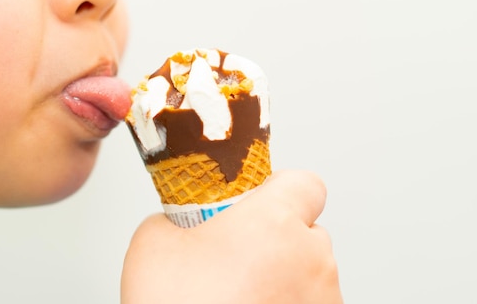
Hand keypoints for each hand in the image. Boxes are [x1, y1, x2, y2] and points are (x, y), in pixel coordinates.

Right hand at [121, 170, 342, 303]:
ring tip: (242, 295)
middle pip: (306, 230)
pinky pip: (310, 300)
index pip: (305, 183)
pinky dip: (289, 303)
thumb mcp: (152, 245)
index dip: (280, 190)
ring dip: (284, 276)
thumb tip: (183, 222)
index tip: (257, 203)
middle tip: (238, 258)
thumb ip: (178, 218)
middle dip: (276, 239)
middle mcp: (312, 258)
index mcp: (277, 222)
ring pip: (309, 270)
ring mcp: (324, 297)